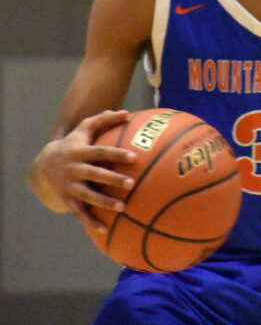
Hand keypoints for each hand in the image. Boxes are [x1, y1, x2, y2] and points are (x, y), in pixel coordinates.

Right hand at [29, 110, 135, 231]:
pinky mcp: (67, 200)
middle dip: (112, 179)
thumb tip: (127, 113)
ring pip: (87, 196)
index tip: (134, 157)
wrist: (43, 166)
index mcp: (79, 152)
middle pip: (95, 174)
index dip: (116, 154)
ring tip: (123, 207)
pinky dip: (90, 222)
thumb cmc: (73, 145)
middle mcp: (73, 169)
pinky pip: (79, 213)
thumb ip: (103, 120)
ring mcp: (69, 186)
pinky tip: (104, 230)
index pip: (100, 152)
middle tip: (132, 183)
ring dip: (104, 202)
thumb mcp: (83, 130)